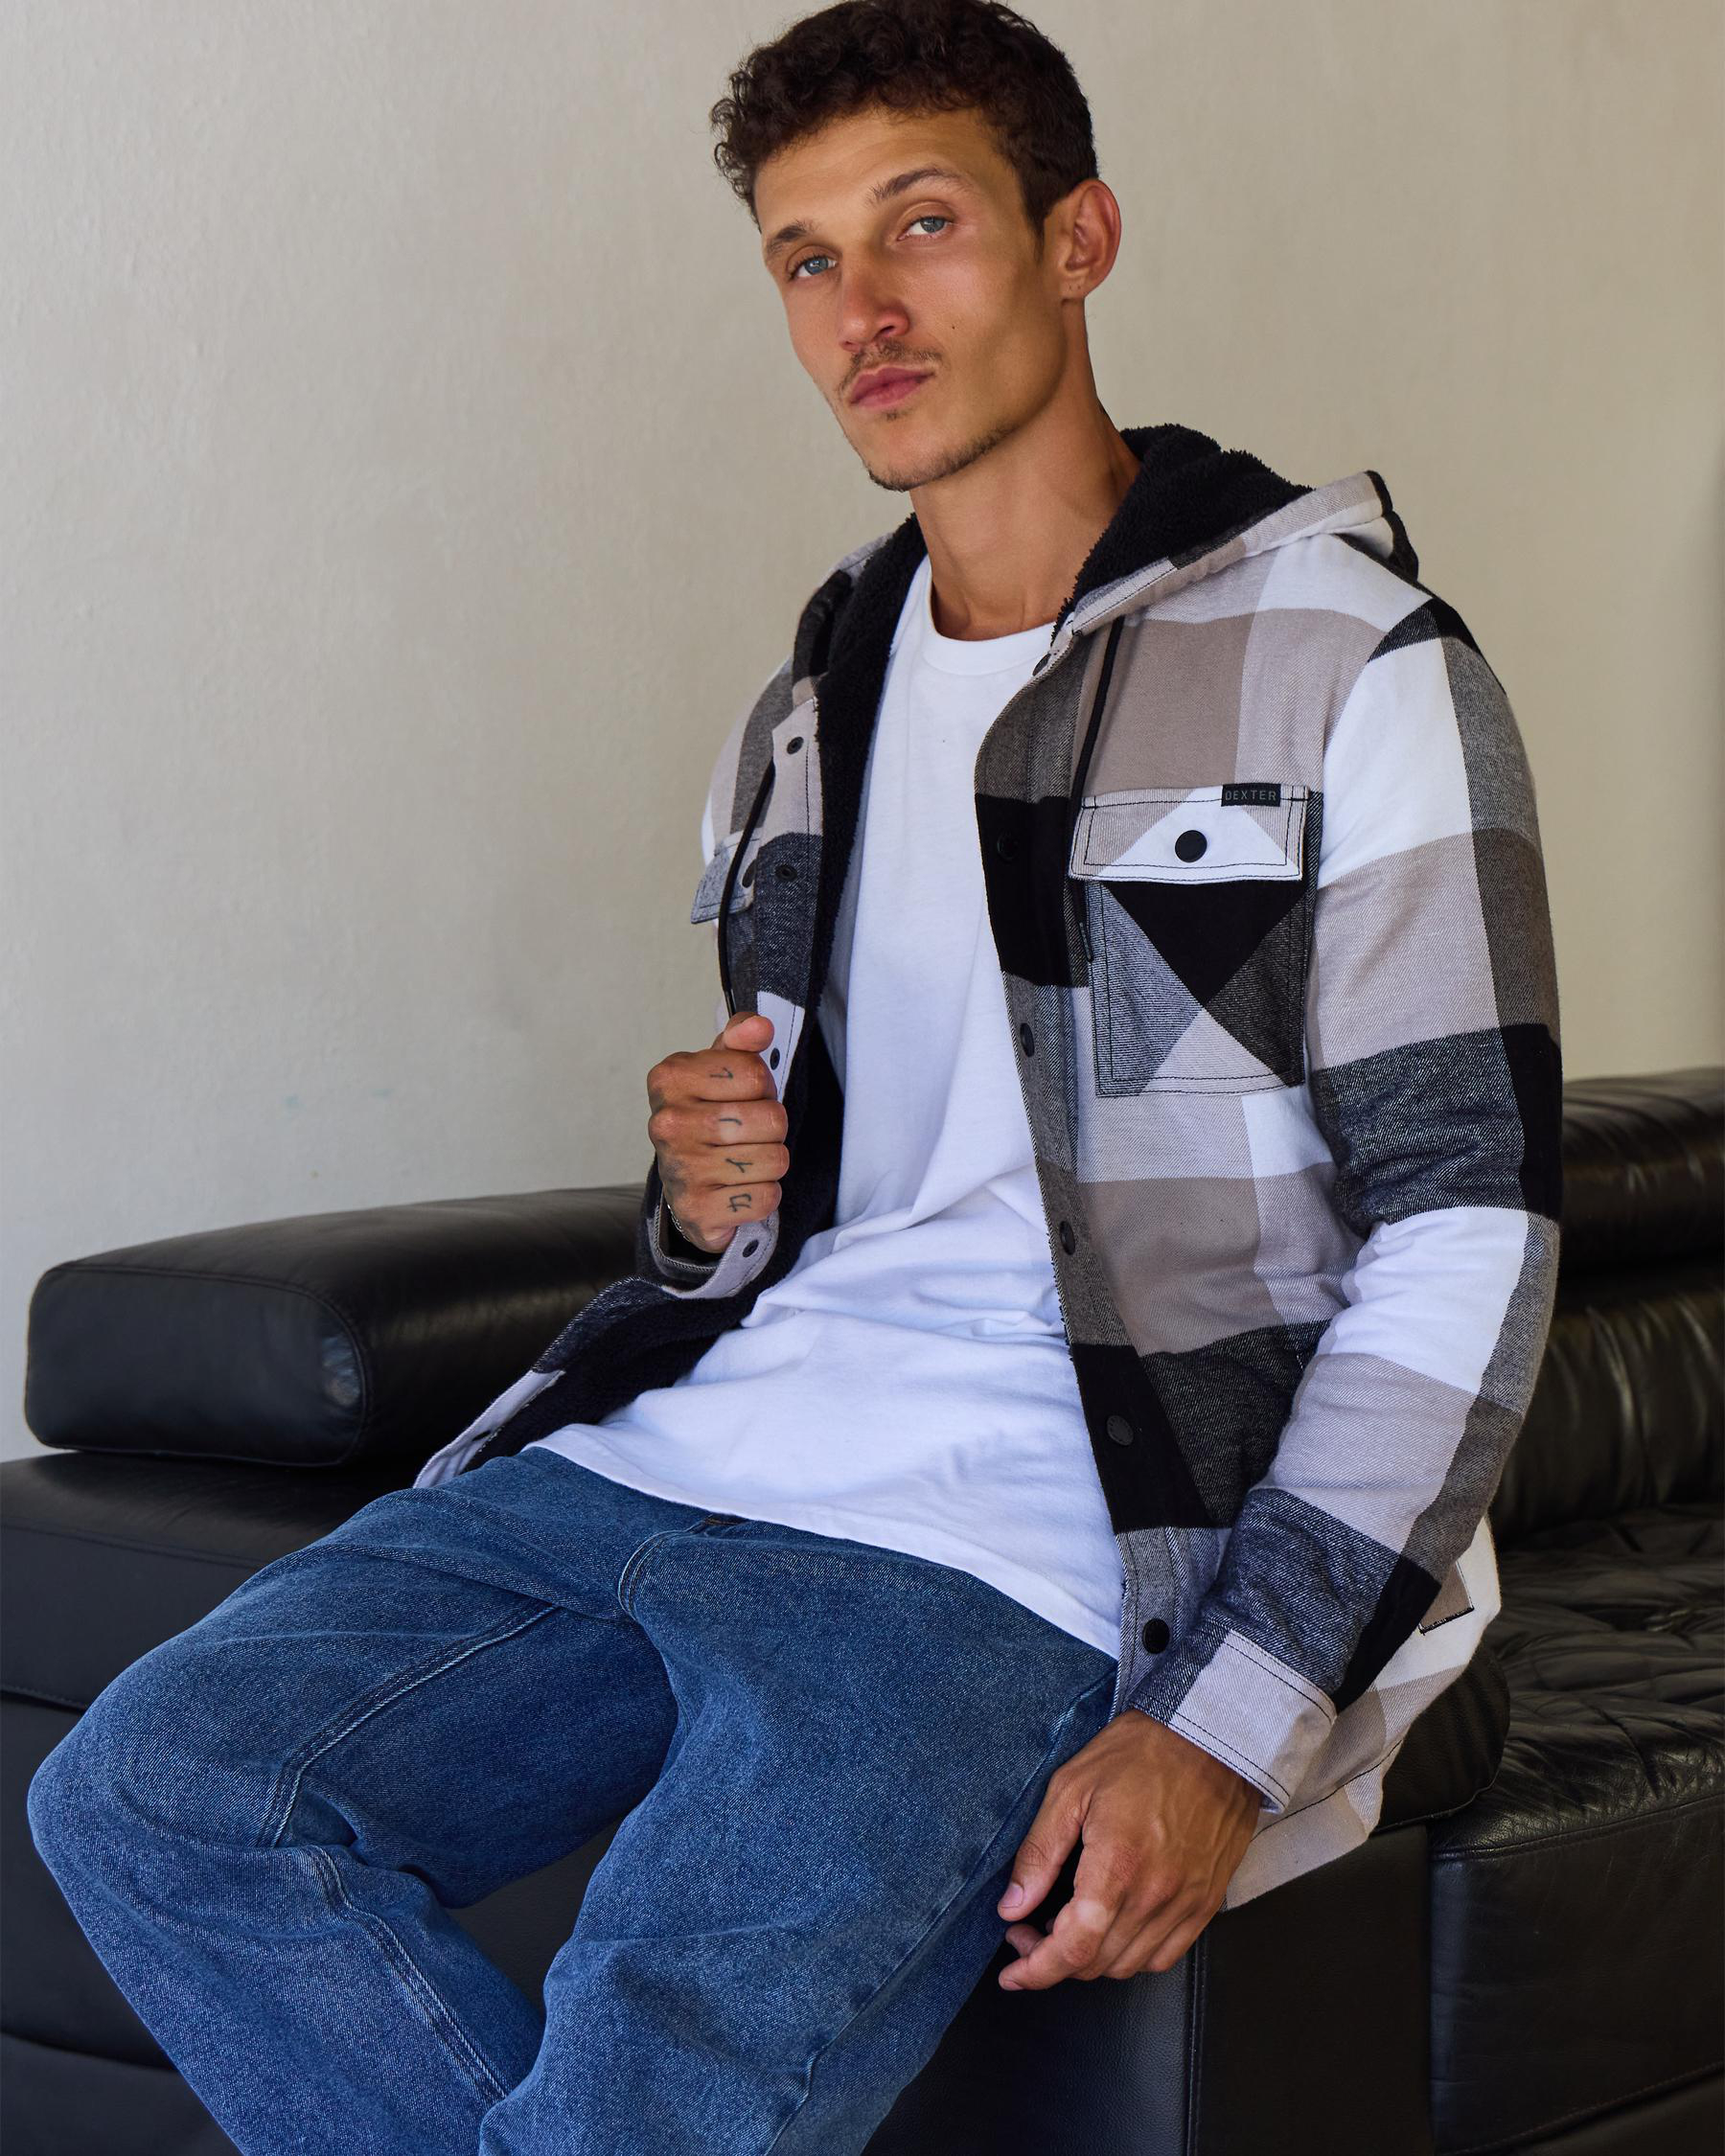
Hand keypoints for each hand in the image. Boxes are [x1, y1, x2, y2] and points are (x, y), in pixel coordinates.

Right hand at [645, 1011, 789, 1254]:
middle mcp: (668, 1123)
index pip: (755, 1073)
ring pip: (775, 1159)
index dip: (763, 1087)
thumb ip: (741, 1038)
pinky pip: (765, 1198)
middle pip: (770, 1118)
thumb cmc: (708, 1116)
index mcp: (670, 1077)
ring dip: (771, 1162)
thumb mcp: (721, 1068)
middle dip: (773, 1127)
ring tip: (745, 1161)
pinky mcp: (697, 1211)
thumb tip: (759, 1027)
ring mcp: (680, 1168)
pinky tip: (740, 1189)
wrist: (685, 1183)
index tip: (743, 1098)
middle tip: (749, 1134)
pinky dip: (764, 1196)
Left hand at [994, 1709, 1261, 1988]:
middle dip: (1051, 1958)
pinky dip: (1131, 1955)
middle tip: (1029, 1926)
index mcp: (1118, 1866)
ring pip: (1128, 1966)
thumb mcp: (1071, 1788)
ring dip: (1090, 1959)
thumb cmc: (1140, 1753)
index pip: (1073, 1948)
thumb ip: (1039, 1853)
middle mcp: (1156, 1895)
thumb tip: (1012, 1906)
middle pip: (1096, 1963)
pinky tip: (1112, 1927)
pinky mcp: (1206, 1903)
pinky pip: (1164, 1955)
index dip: (1036, 1970)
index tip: (1011, 1973)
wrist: (1209, 1737)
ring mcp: (1186, 1903)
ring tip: (1067, 1924)